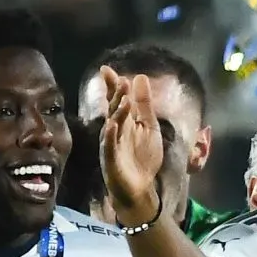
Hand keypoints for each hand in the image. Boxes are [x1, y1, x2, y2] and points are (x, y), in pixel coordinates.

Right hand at [98, 68, 165, 224]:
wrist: (139, 187)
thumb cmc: (142, 156)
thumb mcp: (149, 126)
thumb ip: (144, 104)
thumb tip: (140, 77)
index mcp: (125, 121)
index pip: (117, 99)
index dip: (113, 85)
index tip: (107, 69)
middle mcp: (115, 130)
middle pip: (114, 110)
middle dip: (116, 96)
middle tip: (120, 81)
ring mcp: (112, 145)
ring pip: (113, 126)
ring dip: (117, 113)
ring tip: (123, 100)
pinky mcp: (112, 160)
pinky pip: (110, 147)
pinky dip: (110, 137)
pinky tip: (111, 126)